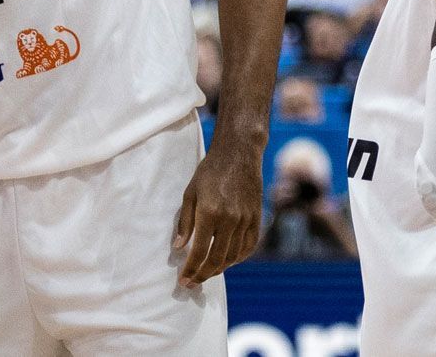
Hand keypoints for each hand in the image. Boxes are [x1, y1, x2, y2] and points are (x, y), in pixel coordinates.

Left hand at [174, 147, 262, 286]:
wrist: (238, 154)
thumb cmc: (210, 171)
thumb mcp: (190, 193)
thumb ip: (185, 222)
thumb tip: (179, 247)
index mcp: (209, 213)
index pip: (199, 252)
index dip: (190, 270)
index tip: (183, 280)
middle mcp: (229, 220)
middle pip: (216, 259)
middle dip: (202, 275)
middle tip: (193, 282)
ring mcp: (245, 220)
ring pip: (233, 256)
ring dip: (219, 269)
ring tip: (207, 272)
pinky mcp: (256, 218)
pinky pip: (249, 246)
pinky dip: (238, 258)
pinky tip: (228, 261)